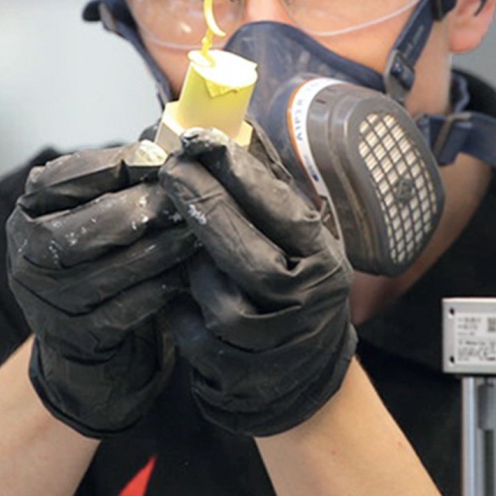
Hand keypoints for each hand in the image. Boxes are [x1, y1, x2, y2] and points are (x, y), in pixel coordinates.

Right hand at [6, 140, 198, 438]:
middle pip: (90, 225)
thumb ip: (125, 171)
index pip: (69, 177)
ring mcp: (50, 301)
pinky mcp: (80, 337)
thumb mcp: (99, 205)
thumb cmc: (102, 251)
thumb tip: (171, 128)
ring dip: (167, 245)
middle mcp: (26, 254)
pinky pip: (133, 307)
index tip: (163, 156)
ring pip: (117, 267)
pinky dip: (167, 285)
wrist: (82, 338)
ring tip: (202, 227)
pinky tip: (194, 269)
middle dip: (146, 207)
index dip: (120, 165)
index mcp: (29, 209)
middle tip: (189, 195)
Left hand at [158, 128, 356, 436]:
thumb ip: (267, 184)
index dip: (240, 172)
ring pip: (217, 295)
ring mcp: (274, 344)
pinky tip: (176, 288)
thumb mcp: (297, 235)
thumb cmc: (292, 283)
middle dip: (205, 205)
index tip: (202, 138)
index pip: (284, 210)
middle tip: (171, 168)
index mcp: (325, 260)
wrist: (298, 374)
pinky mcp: (238, 374)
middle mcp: (307, 303)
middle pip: (248, 254)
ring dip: (191, 263)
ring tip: (177, 235)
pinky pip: (193, 331)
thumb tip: (239, 121)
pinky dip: (179, 306)